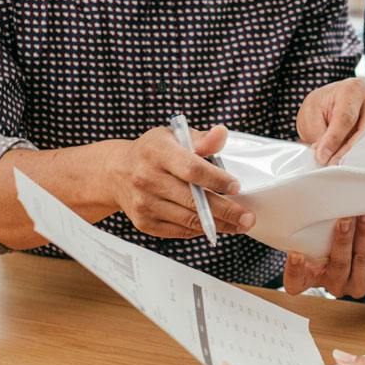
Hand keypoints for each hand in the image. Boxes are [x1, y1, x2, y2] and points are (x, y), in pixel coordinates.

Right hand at [103, 125, 255, 239]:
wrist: (116, 173)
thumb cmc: (151, 153)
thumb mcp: (173, 136)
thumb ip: (201, 139)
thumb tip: (222, 134)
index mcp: (156, 153)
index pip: (191, 169)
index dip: (216, 180)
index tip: (237, 187)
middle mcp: (147, 179)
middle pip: (193, 200)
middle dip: (225, 211)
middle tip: (248, 217)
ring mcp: (144, 203)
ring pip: (188, 220)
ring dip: (218, 225)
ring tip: (239, 224)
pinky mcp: (144, 222)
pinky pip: (179, 230)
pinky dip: (199, 230)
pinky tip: (215, 226)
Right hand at [282, 215, 364, 298]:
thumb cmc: (341, 233)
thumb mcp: (322, 232)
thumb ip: (312, 227)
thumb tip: (301, 196)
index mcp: (313, 277)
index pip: (296, 284)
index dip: (294, 272)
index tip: (296, 254)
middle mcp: (334, 285)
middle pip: (338, 266)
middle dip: (342, 241)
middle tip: (343, 220)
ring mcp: (357, 286)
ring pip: (360, 259)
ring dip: (361, 233)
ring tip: (361, 213)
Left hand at [296, 77, 364, 164]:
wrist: (328, 106)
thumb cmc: (320, 108)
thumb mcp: (312, 117)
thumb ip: (320, 136)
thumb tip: (325, 157)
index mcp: (352, 90)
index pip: (346, 117)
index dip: (334, 139)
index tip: (322, 157)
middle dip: (349, 151)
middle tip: (333, 166)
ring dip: (356, 157)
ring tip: (339, 169)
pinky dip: (361, 159)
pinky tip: (349, 167)